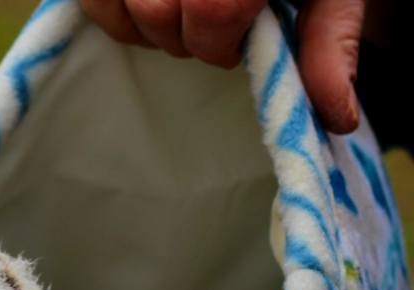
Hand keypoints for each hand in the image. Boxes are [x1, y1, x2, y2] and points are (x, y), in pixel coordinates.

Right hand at [80, 0, 365, 133]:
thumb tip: (336, 118)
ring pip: (120, 4)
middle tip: (210, 22)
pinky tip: (142, 4)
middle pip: (158, 10)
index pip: (213, 11)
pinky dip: (112, 11)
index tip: (239, 40)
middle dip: (183, 34)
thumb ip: (327, 42)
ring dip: (146, 23)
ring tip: (177, 10)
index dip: (219, 42)